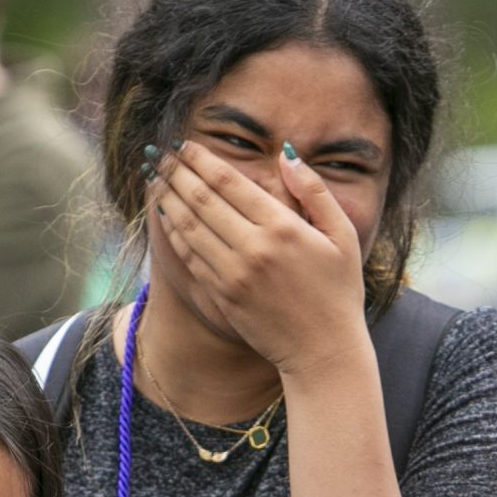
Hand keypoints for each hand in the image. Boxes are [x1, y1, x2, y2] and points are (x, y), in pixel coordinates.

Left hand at [147, 140, 369, 380]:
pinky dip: (174, 233)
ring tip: (155, 179)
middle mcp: (253, 248)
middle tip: (159, 155)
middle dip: (176, 172)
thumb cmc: (339, 292)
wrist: (324, 352)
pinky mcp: (223, 295)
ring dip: (167, 198)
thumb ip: (314, 191)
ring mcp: (234, 274)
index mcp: (282, 227)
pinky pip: (190, 256)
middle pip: (202, 199)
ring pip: (189, 226)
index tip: (185, 145)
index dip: (201, 160)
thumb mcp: (342, 235)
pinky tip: (166, 217)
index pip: (228, 182)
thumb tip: (287, 154)